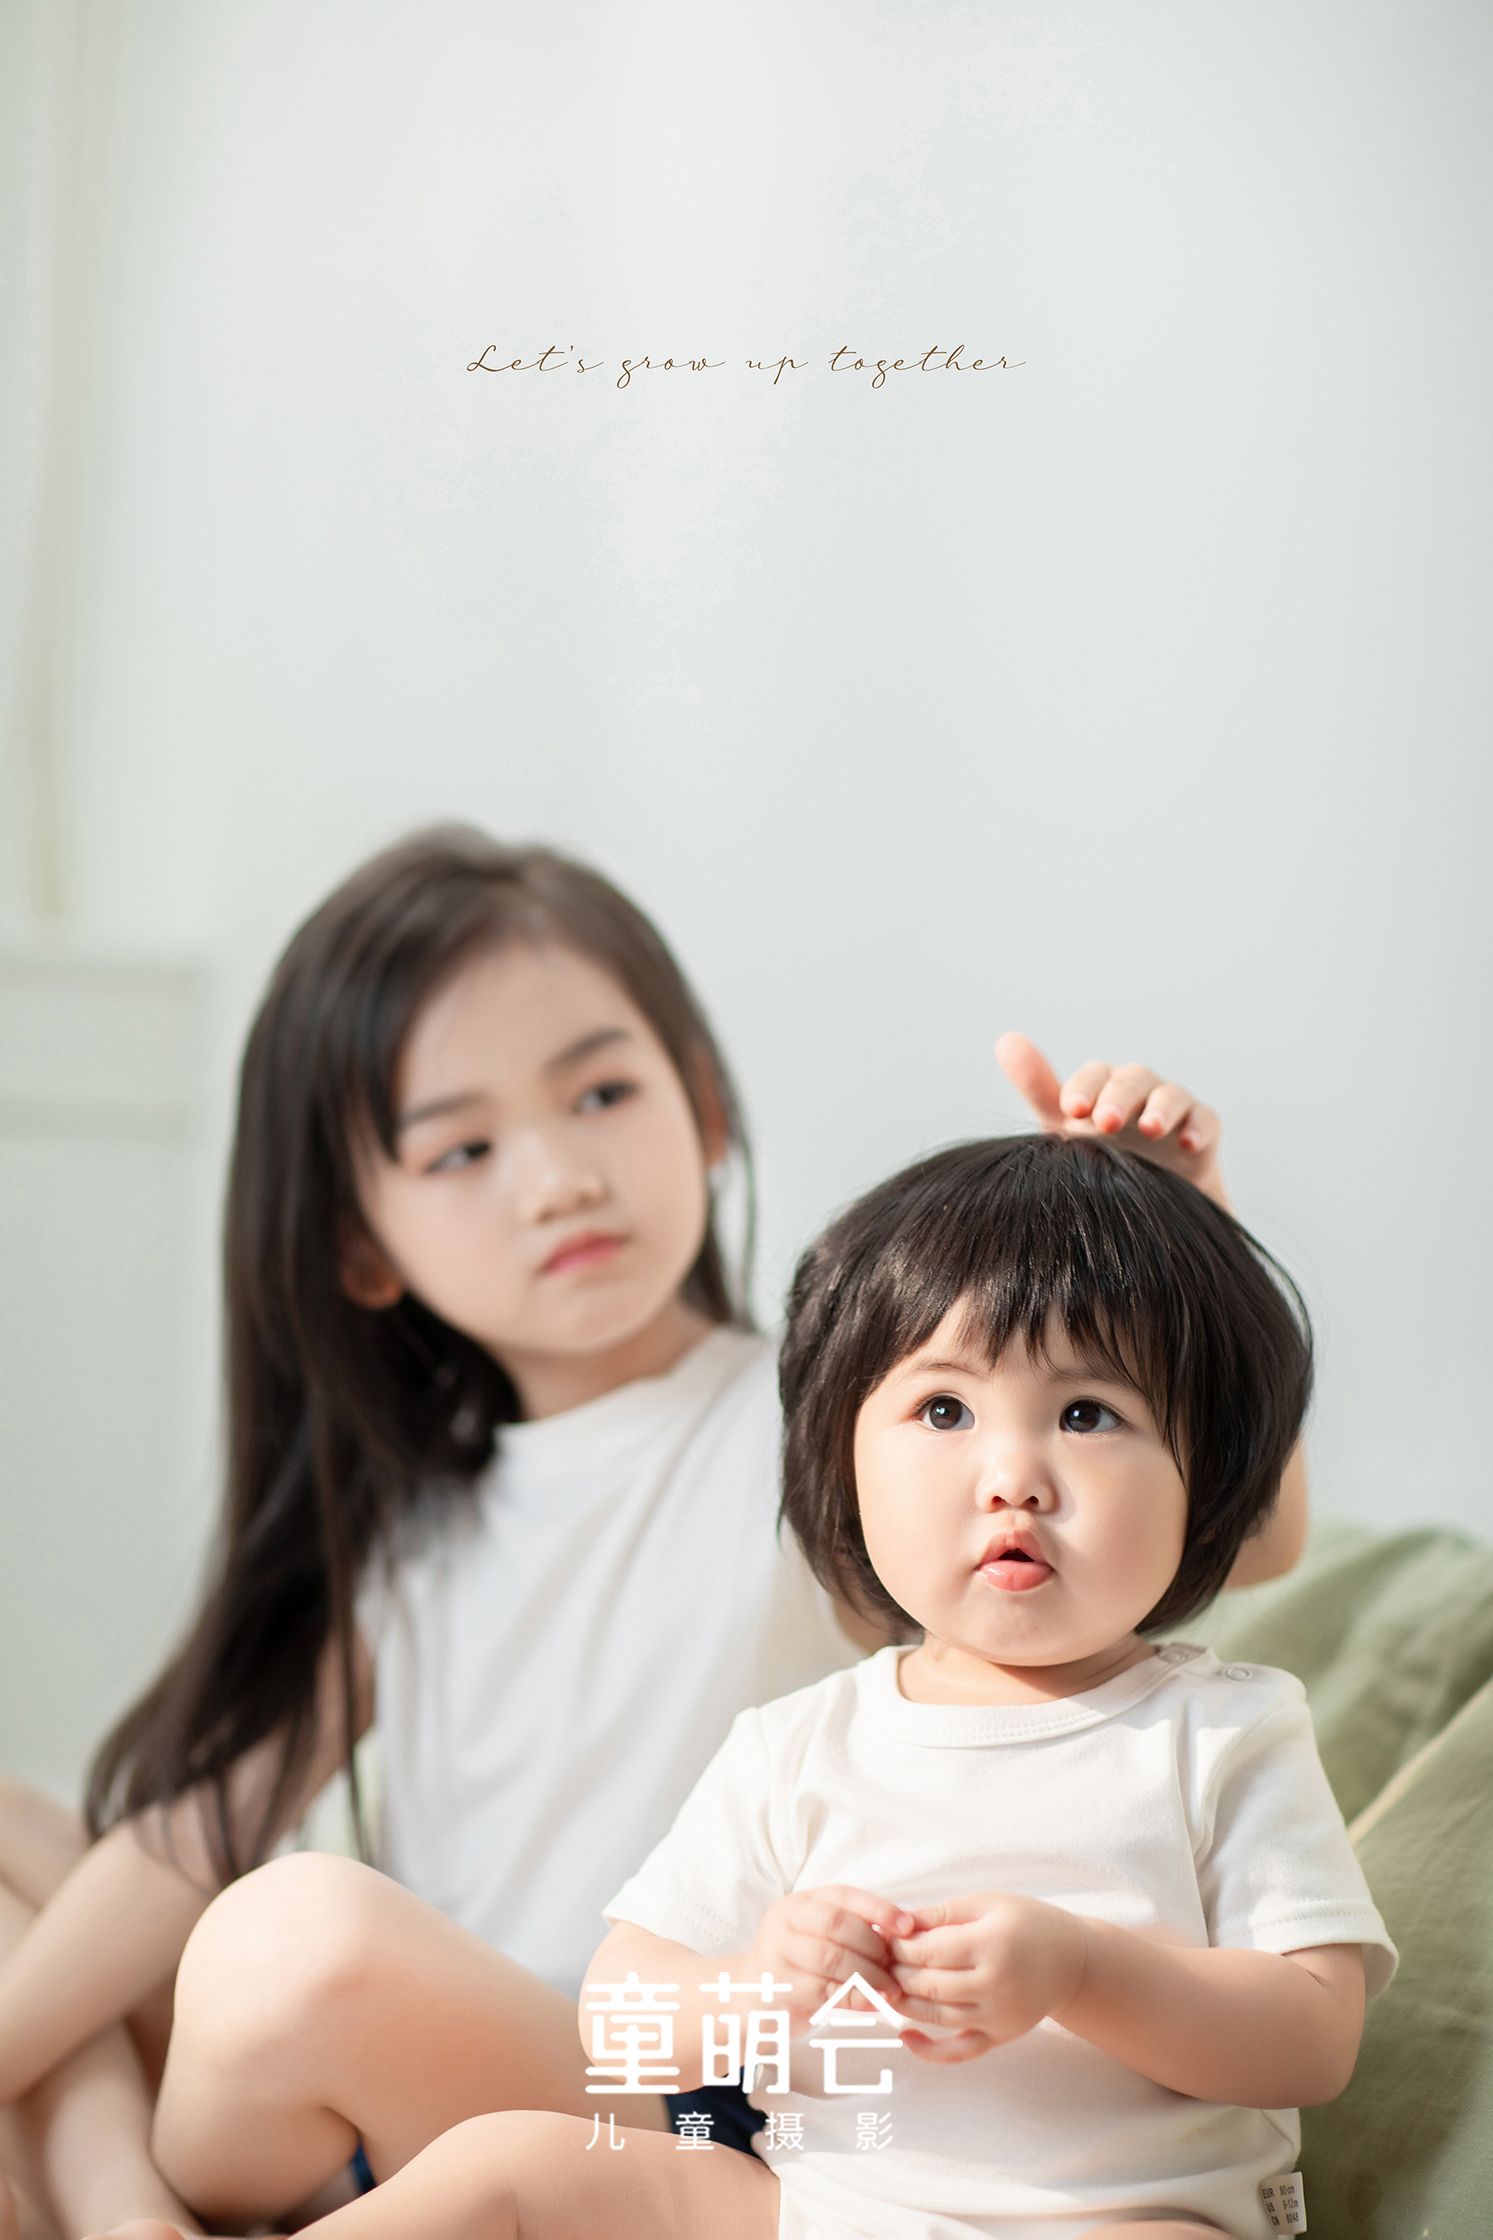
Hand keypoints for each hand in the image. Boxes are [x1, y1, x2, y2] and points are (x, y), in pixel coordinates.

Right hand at [746, 1884, 911, 2034]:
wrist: (750, 1995)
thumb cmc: (799, 1963)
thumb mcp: (818, 1935)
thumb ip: (851, 1929)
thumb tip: (903, 1932)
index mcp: (801, 1902)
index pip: (844, 1896)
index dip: (879, 1909)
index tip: (909, 1927)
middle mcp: (785, 1920)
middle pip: (837, 1924)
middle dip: (873, 1946)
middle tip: (895, 1966)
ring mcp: (777, 1952)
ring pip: (831, 1957)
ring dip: (868, 1975)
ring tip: (891, 1989)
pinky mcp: (778, 1987)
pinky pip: (822, 1990)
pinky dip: (853, 1997)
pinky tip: (872, 2003)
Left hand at [887, 1891, 1085, 2064]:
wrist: (1072, 1962)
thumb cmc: (1027, 1923)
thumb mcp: (987, 1903)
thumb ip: (942, 1913)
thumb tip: (897, 1923)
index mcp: (992, 1944)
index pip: (929, 1950)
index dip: (899, 1945)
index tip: (882, 1937)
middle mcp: (996, 1986)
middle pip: (928, 1985)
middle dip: (896, 1972)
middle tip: (877, 1960)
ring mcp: (998, 2017)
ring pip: (937, 2017)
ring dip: (903, 2003)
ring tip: (884, 1986)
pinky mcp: (1001, 2037)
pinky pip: (959, 2052)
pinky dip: (929, 2050)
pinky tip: (905, 2036)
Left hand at [995, 1033, 1228, 1211]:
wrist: (1145, 1197)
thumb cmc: (1097, 1153)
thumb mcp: (1063, 1126)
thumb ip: (1038, 1087)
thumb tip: (1005, 1040)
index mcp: (1102, 1087)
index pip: (1093, 1076)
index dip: (1083, 1089)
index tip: (1071, 1110)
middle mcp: (1138, 1090)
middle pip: (1131, 1080)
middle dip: (1118, 1097)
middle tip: (1104, 1122)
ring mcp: (1173, 1107)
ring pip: (1170, 1094)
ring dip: (1161, 1108)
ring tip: (1149, 1128)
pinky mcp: (1203, 1130)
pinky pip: (1206, 1120)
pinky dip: (1199, 1127)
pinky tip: (1189, 1143)